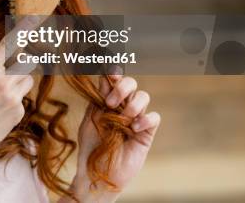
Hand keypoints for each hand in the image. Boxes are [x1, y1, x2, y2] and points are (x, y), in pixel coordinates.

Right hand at [0, 17, 37, 161]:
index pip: (9, 45)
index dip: (23, 31)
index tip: (34, 19)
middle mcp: (2, 82)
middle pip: (26, 62)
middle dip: (21, 63)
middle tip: (12, 68)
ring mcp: (12, 98)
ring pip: (28, 79)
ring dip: (19, 81)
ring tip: (2, 92)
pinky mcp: (18, 112)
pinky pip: (22, 98)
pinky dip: (13, 100)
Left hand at [71, 73, 160, 201]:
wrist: (97, 173)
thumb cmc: (91, 147)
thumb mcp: (90, 120)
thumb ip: (96, 101)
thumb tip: (103, 79)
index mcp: (107, 101)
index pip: (113, 80)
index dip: (113, 71)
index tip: (109, 71)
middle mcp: (122, 106)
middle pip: (131, 83)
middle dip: (122, 87)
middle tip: (110, 102)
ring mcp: (135, 119)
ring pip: (144, 96)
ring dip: (133, 104)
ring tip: (122, 119)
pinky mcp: (146, 133)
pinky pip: (154, 118)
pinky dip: (145, 119)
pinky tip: (133, 129)